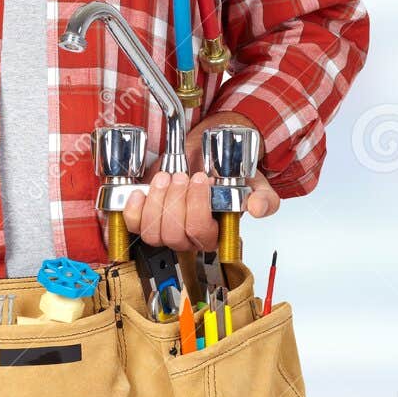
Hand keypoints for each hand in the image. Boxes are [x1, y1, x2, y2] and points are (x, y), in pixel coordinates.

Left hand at [124, 112, 280, 249]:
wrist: (203, 158)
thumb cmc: (226, 176)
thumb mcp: (254, 184)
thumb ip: (264, 198)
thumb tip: (258, 208)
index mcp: (215, 234)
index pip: (200, 233)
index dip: (196, 207)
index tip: (199, 179)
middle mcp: (188, 238)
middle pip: (174, 234)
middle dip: (175, 201)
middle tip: (181, 176)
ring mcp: (164, 230)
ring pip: (153, 232)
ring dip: (156, 201)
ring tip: (166, 178)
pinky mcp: (145, 220)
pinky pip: (133, 225)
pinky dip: (133, 209)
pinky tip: (140, 192)